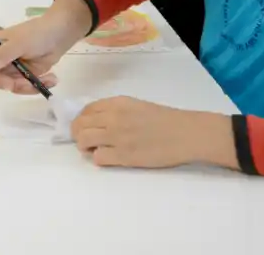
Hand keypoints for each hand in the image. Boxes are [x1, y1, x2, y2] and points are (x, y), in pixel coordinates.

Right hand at [0, 0, 89, 94]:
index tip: (11, 83)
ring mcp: (10, 68)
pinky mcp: (22, 75)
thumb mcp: (21, 43)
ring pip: (12, 87)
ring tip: (49, 78)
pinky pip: (24, 87)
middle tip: (31, 82)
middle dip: (15, 84)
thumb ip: (4, 54)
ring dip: (29, 86)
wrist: (60, 33)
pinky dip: (37, 86)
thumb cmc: (38, 34)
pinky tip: (51, 79)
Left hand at [71, 97, 233, 169]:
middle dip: (78, 133)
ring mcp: (117, 137)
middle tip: (86, 141)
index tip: (85, 126)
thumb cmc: (165, 120)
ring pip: (83, 140)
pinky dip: (99, 159)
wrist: (186, 133)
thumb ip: (115, 110)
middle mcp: (113, 117)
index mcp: (117, 103)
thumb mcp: (136, 106)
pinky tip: (109, 158)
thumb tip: (96, 120)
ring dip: (84, 146)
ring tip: (94, 149)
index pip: (86, 110)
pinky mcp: (123, 156)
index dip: (81, 119)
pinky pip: (98, 158)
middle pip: (79, 124)